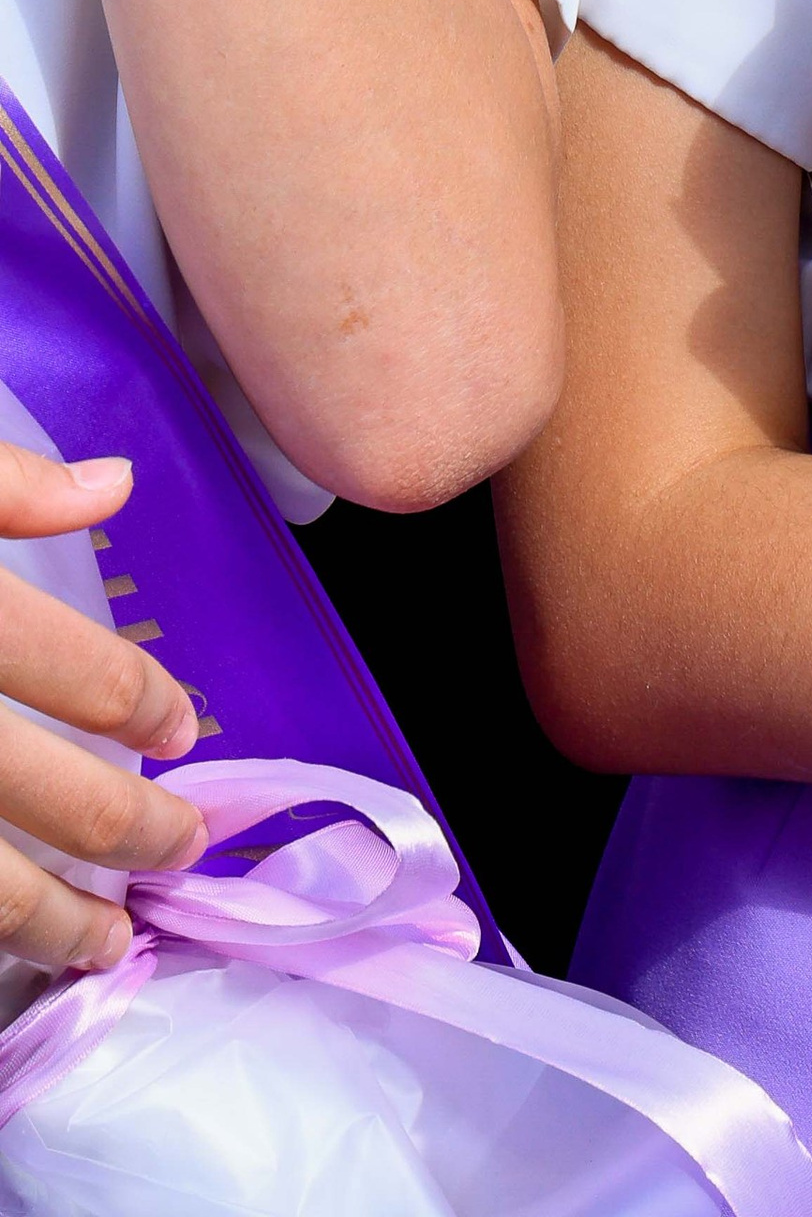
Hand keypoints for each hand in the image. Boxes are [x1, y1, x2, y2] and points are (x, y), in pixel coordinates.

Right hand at [0, 445, 207, 972]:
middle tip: (180, 850)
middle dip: (125, 835)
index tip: (176, 728)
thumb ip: (10, 483)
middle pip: (47, 796)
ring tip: (104, 944)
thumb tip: (113, 484)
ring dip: (48, 924)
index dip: (141, 706)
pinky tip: (10, 934)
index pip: (81, 676)